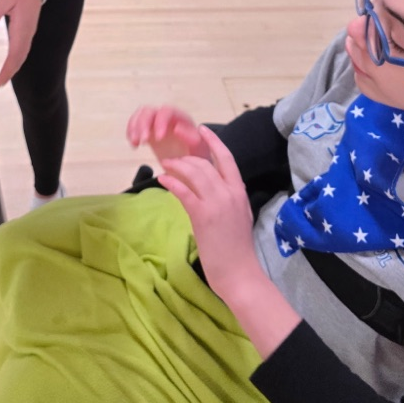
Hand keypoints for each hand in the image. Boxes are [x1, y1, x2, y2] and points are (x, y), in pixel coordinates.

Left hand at [0, 0, 42, 89]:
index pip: (14, 56)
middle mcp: (27, 33)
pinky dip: (16, 60)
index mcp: (21, 28)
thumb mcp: (2, 0)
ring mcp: (28, 32)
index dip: (6, 71)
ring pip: (21, 55)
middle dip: (8, 74)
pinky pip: (22, 49)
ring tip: (2, 79)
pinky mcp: (27, 30)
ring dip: (12, 68)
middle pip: (19, 59)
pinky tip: (10, 64)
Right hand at [126, 105, 208, 163]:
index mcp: (181, 119)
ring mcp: (156, 123)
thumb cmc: (197, 157)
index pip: (167, 111)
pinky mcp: (149, 130)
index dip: (160, 122)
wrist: (191, 167)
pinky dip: (131, 131)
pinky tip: (134, 144)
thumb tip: (176, 128)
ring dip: (135, 126)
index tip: (158, 138)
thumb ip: (191, 139)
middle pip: (151, 111)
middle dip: (143, 124)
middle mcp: (167, 118)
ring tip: (135, 143)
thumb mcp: (199, 150)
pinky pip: (136, 124)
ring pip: (141, 115)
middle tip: (142, 141)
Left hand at [157, 126, 256, 296]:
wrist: (239, 272)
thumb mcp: (241, 214)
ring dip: (177, 166)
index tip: (202, 129)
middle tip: (173, 159)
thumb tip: (221, 183)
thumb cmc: (237, 248)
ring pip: (195, 173)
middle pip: (205, 163)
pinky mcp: (202, 216)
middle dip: (186, 158)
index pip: (227, 158)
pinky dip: (171, 181)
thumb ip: (231, 196)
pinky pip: (184, 191)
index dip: (213, 141)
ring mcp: (216, 203)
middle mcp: (229, 193)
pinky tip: (163, 179)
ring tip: (165, 167)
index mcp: (239, 191)